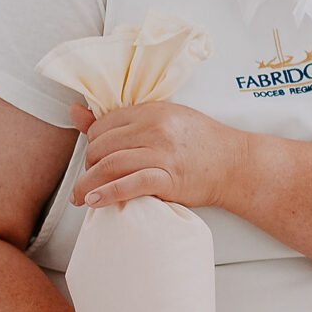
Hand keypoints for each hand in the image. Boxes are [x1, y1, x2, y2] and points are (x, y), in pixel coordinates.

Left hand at [70, 101, 246, 209]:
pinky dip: (107, 194)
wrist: (236, 163)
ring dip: (87, 184)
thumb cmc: (201, 142)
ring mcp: (161, 154)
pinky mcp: (169, 179)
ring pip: (109, 166)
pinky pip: (129, 185)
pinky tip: (94, 201)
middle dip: (88, 166)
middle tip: (89, 179)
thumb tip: (75, 110)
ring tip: (80, 197)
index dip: (92, 143)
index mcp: (151, 111)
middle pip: (101, 147)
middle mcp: (154, 129)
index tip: (94, 158)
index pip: (103, 125)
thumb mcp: (163, 118)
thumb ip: (122, 119)